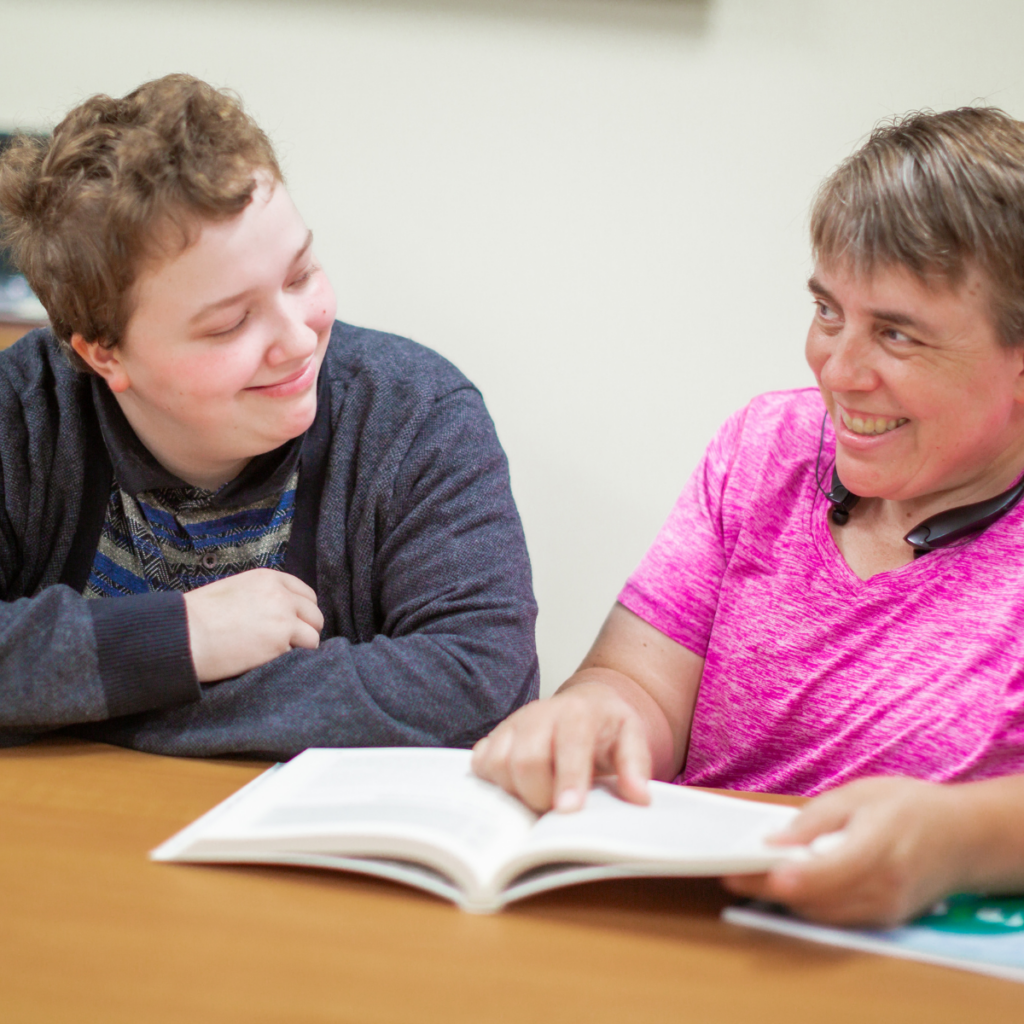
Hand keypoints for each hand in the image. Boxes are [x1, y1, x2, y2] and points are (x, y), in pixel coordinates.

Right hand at [183, 568, 323, 682]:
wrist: (184, 635)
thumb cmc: (197, 617)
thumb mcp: (233, 591)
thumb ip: (260, 596)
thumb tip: (273, 613)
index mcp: (268, 579)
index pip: (305, 594)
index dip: (302, 612)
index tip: (294, 624)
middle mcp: (281, 595)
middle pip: (314, 614)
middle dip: (305, 630)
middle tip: (289, 643)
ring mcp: (283, 618)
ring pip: (313, 636)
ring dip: (300, 647)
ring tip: (278, 655)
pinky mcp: (280, 642)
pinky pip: (300, 653)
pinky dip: (290, 660)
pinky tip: (270, 662)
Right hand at [471, 680, 652, 812]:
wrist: (584, 704)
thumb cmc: (605, 726)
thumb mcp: (631, 736)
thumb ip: (635, 764)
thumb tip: (638, 796)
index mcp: (577, 713)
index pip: (569, 744)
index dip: (568, 778)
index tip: (568, 810)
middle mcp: (540, 714)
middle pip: (526, 759)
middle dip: (539, 794)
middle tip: (555, 810)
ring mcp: (513, 725)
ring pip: (497, 763)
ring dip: (515, 792)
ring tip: (537, 798)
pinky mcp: (494, 736)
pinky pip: (479, 763)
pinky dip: (492, 782)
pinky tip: (515, 789)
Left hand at [723, 776, 970, 926]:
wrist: (963, 837)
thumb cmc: (908, 806)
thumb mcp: (857, 795)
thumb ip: (813, 820)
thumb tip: (772, 842)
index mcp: (877, 848)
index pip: (823, 873)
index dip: (781, 877)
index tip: (743, 872)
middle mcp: (883, 888)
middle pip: (814, 899)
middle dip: (767, 888)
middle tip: (729, 871)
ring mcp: (885, 911)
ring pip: (819, 914)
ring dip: (782, 899)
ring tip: (745, 876)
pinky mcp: (883, 921)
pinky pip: (834, 917)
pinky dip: (806, 903)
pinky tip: (782, 885)